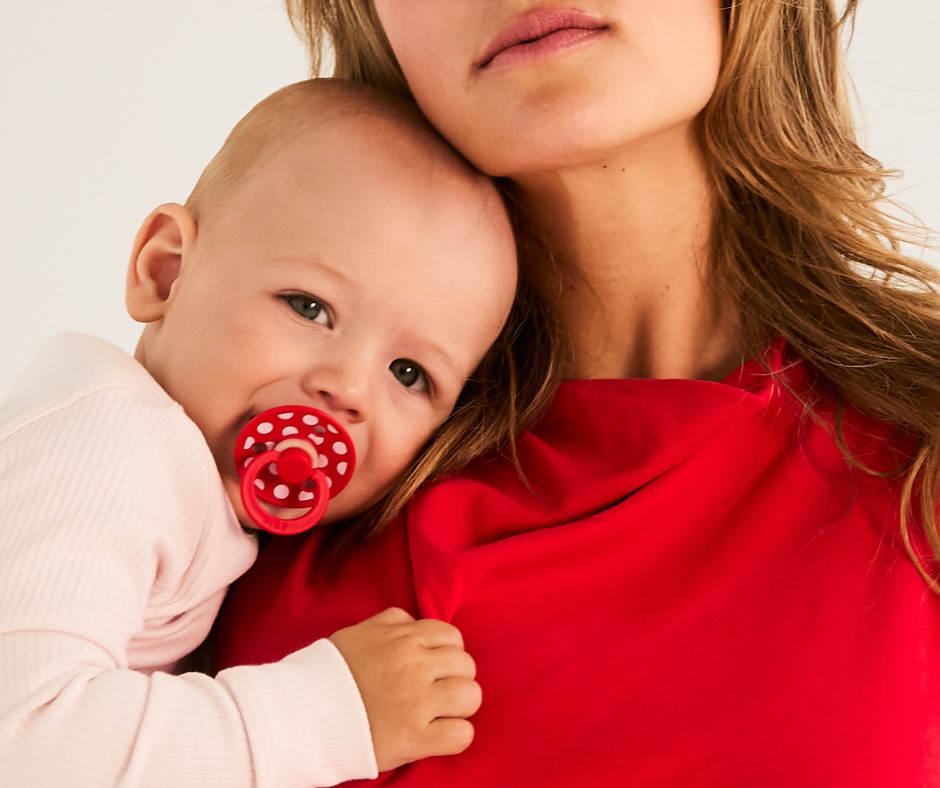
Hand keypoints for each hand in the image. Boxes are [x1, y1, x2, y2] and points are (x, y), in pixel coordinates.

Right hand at [329, 607, 480, 771]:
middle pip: (466, 665)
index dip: (448, 653)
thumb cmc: (328, 673)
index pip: (452, 637)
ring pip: (471, 696)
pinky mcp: (415, 738)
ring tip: (441, 713)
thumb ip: (390, 621)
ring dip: (460, 706)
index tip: (436, 667)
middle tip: (438, 692)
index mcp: (402, 639)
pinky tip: (439, 735)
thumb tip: (413, 622)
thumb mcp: (358, 633)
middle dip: (456, 678)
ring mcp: (417, 702)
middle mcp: (414, 666)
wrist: (302, 713)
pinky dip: (456, 736)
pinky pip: (461, 735)